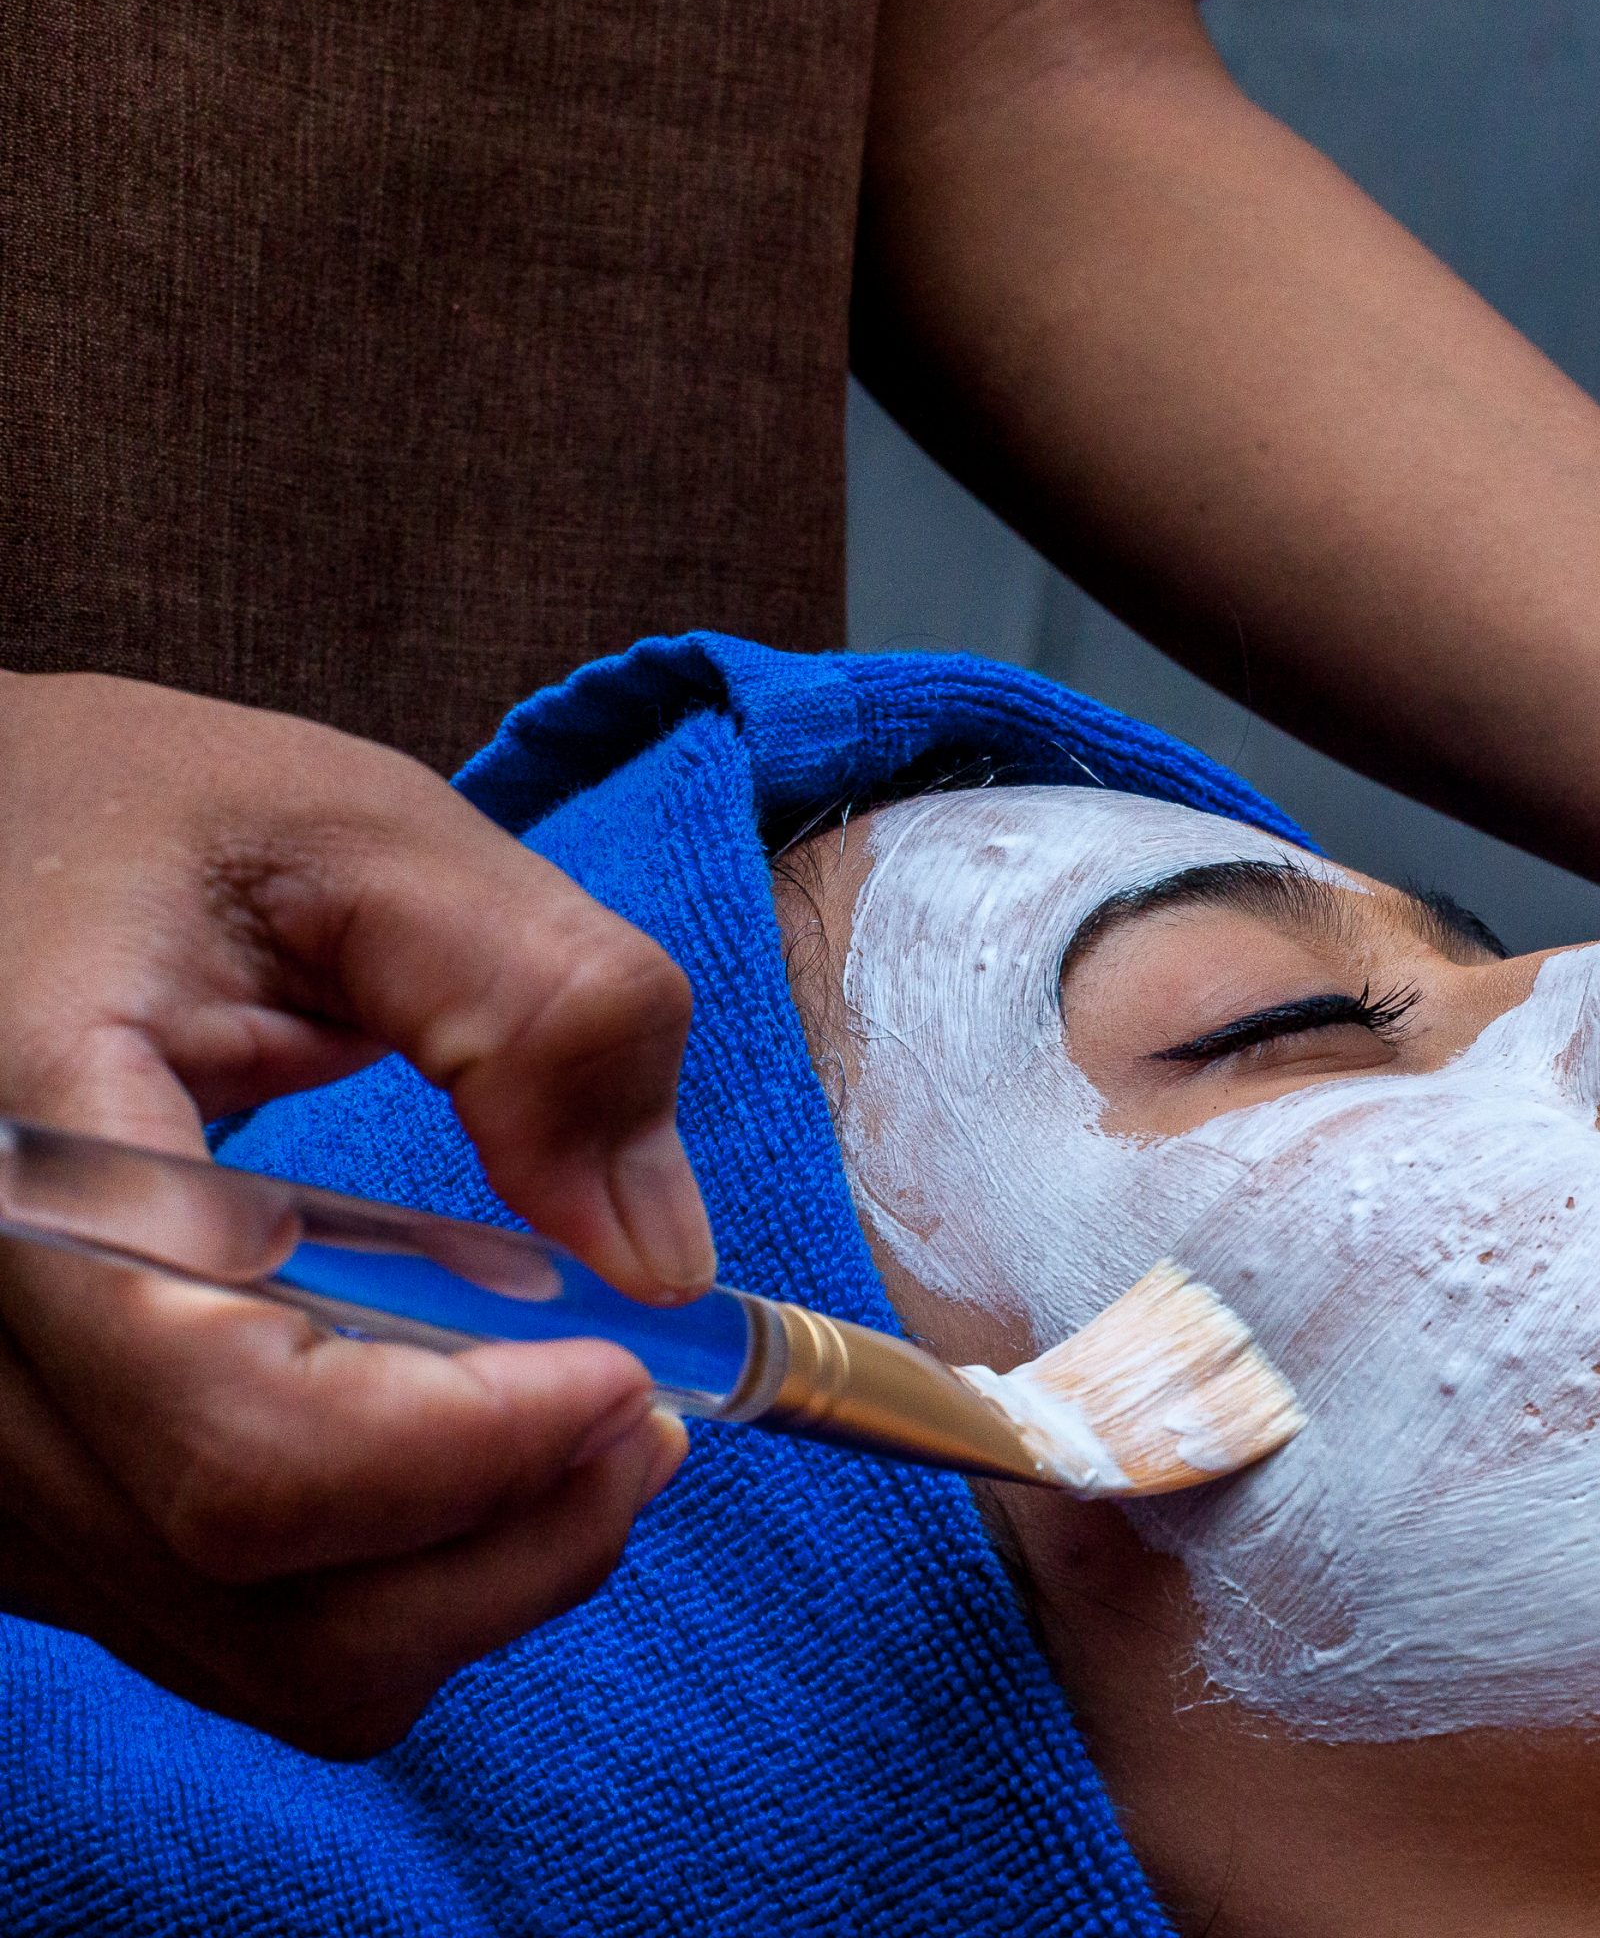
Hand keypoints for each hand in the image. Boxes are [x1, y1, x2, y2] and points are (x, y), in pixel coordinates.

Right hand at [0, 672, 709, 1753]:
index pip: (240, 1431)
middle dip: (506, 1531)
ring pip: (246, 1645)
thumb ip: (543, 1010)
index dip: (468, 1446)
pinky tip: (469, 1449)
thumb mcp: (364, 841)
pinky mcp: (18, 1494)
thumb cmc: (136, 826)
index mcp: (28, 1177)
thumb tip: (662, 1256)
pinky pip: (218, 1626)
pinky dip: (388, 1584)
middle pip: (251, 1576)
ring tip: (586, 1428)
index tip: (627, 1369)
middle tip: (649, 1412)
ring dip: (468, 1578)